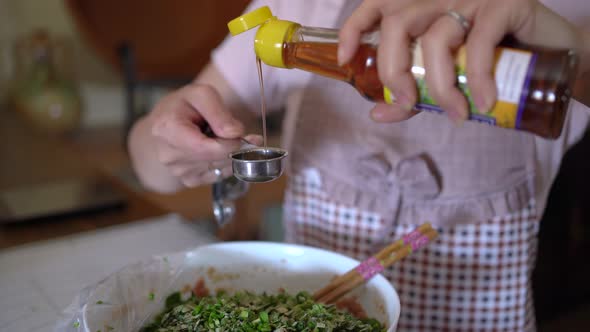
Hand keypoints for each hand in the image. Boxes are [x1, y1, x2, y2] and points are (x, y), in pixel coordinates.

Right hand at [146, 84, 260, 187]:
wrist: (167, 121)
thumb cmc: (184, 105)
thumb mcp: (201, 94)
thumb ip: (218, 112)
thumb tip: (235, 133)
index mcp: (168, 131)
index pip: (207, 148)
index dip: (232, 143)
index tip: (244, 133)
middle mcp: (170, 156)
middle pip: (216, 159)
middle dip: (235, 147)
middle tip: (246, 136)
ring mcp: (178, 171)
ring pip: (220, 168)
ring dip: (232, 155)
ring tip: (228, 139)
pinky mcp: (188, 180)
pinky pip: (218, 175)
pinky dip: (226, 163)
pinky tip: (220, 150)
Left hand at [339, 0, 585, 122]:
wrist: (551, 58)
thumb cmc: (491, 67)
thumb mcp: (446, 82)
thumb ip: (412, 95)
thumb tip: (378, 113)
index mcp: (421, 8)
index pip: (376, 6)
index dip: (354, 28)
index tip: (345, 59)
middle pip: (397, 24)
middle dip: (395, 71)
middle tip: (410, 103)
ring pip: (437, 37)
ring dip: (440, 84)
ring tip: (455, 114)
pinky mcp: (504, 4)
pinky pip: (479, 42)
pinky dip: (478, 77)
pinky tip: (484, 101)